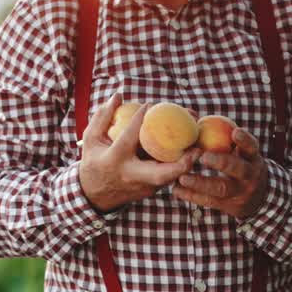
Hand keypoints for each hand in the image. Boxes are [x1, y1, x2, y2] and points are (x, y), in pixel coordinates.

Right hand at [77, 95, 199, 212]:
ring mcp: (144, 187)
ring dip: (187, 162)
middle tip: (196, 145)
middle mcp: (131, 176)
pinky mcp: (152, 191)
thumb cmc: (94, 162)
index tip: (150, 105)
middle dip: (182, 162)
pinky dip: (180, 163)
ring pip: (170, 176)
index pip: (129, 138)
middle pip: (161, 173)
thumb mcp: (91, 139)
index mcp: (115, 160)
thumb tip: (119, 95)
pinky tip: (190, 148)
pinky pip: (169, 175)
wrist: (94, 196)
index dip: (139, 120)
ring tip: (200, 143)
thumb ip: (103, 117)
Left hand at [173, 127, 267, 219]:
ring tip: (182, 178)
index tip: (234, 131)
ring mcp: (240, 192)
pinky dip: (192, 195)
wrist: (257, 198)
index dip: (245, 140)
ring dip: (200, 183)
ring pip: (221, 188)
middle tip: (202, 157)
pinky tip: (177, 190)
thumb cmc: (242, 164)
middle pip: (238, 169)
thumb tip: (196, 116)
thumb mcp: (244, 153)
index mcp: (253, 159)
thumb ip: (228, 139)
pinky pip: (209, 201)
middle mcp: (249, 175)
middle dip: (221, 162)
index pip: (252, 147)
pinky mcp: (228, 205)